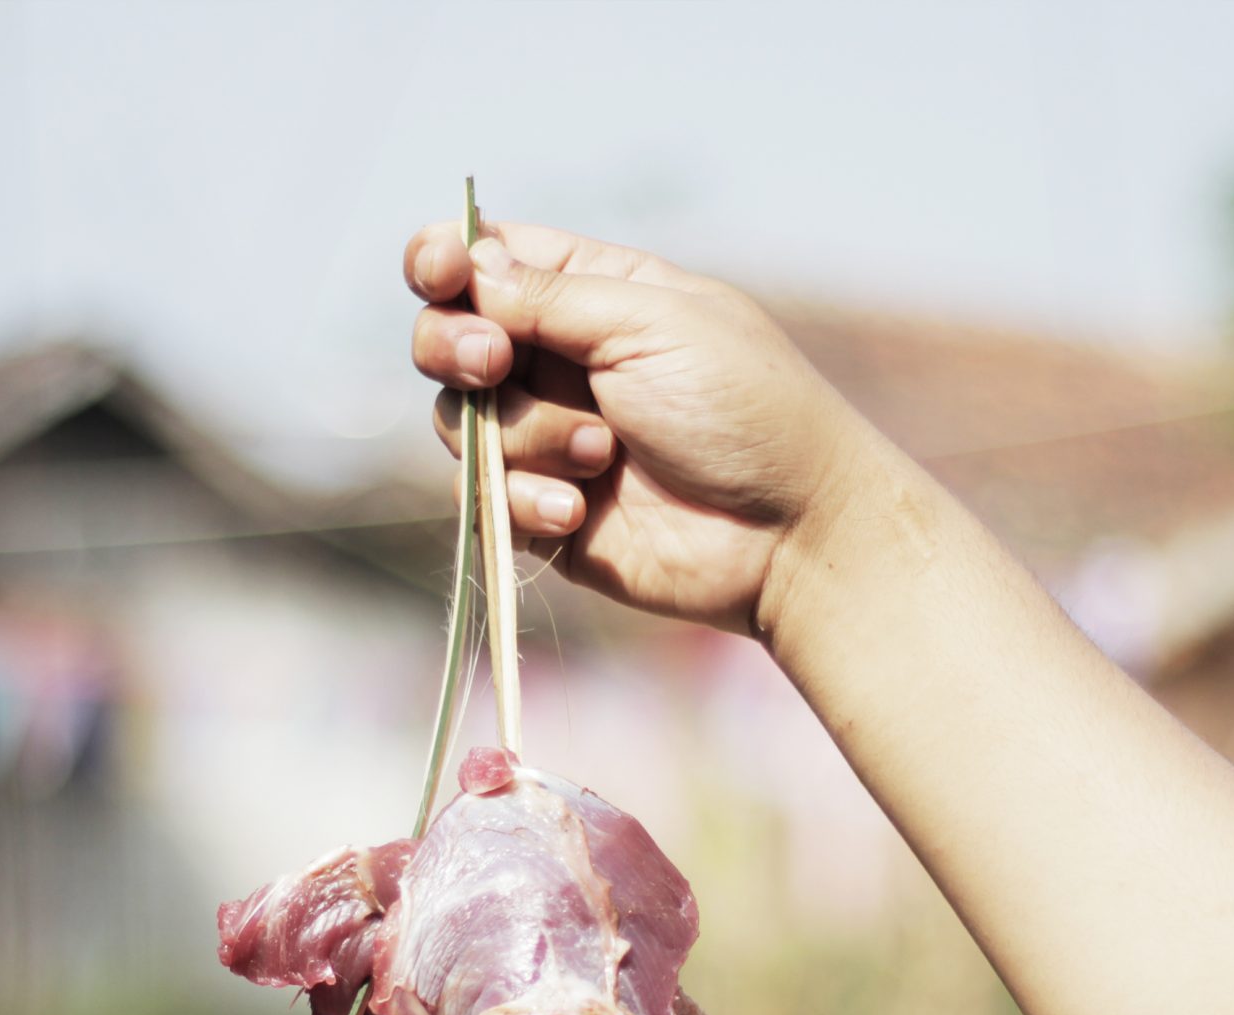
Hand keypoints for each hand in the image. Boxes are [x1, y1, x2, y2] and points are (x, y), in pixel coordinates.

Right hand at [404, 221, 902, 639]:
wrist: (791, 535)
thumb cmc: (746, 411)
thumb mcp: (652, 324)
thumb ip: (548, 296)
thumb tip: (467, 264)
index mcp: (593, 294)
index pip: (487, 260)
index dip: (444, 261)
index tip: (442, 275)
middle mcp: (561, 363)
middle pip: (449, 338)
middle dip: (456, 348)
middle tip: (491, 362)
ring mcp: (549, 439)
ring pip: (462, 424)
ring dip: (523, 438)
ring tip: (599, 456)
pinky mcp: (546, 514)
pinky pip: (485, 501)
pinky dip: (524, 502)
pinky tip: (582, 511)